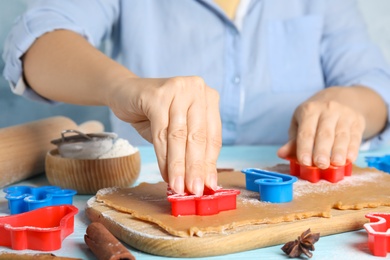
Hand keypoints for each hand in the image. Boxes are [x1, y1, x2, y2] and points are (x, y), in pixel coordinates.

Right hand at [107, 76, 221, 194]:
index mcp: (209, 97)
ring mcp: (177, 89)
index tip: (209, 186)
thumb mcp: (178, 130)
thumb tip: (202, 181)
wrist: (125, 93)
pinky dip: (163, 157)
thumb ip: (190, 150)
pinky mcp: (157, 95)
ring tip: (179, 187)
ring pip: (179, 136)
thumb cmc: (155, 114)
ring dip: (179, 166)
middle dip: (195, 168)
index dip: (210, 163)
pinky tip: (165, 173)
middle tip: (195, 191)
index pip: (213, 136)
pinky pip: (161, 133)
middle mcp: (197, 88)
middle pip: (197, 136)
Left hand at [277, 88, 365, 168]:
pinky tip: (349, 159)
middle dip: (322, 150)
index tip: (304, 162)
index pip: (306, 132)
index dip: (305, 148)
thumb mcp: (300, 123)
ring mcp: (344, 114)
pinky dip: (352, 149)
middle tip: (320, 165)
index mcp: (309, 110)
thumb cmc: (314, 117)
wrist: (340, 98)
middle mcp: (327, 110)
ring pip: (341, 135)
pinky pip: (355, 136)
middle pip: (324, 134)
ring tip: (336, 164)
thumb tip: (281, 154)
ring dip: (339, 151)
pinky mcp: (357, 121)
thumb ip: (293, 141)